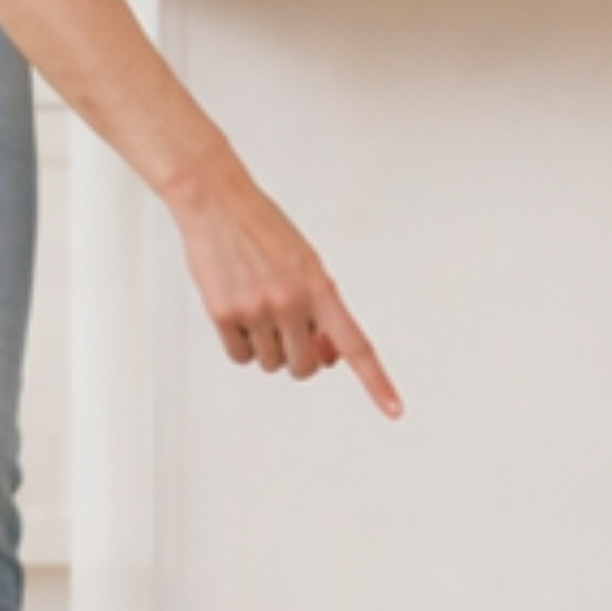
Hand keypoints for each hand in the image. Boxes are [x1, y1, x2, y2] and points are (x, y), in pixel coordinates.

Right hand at [170, 166, 401, 415]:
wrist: (216, 201)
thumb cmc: (264, 230)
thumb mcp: (306, 263)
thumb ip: (319, 308)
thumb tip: (323, 355)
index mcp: (320, 287)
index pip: (356, 344)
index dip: (377, 381)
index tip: (395, 409)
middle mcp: (291, 302)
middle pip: (304, 367)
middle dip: (300, 356)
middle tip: (289, 330)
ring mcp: (256, 310)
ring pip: (271, 363)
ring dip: (268, 347)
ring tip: (258, 306)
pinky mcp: (223, 314)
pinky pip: (240, 356)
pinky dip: (240, 345)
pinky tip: (237, 313)